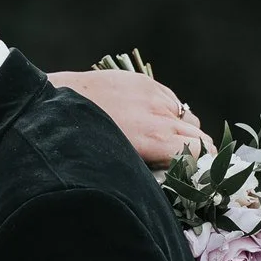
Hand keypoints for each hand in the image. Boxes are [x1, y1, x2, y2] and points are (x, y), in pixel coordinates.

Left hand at [52, 68, 210, 167]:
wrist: (57, 101)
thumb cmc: (81, 142)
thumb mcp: (120, 163)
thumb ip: (150, 168)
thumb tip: (171, 178)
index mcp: (155, 140)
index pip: (199, 152)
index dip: (203, 166)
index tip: (199, 176)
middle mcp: (160, 116)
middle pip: (199, 136)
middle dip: (199, 152)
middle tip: (192, 165)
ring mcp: (155, 96)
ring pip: (189, 118)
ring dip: (186, 131)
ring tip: (170, 142)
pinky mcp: (146, 82)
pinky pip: (173, 101)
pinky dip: (170, 113)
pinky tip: (153, 120)